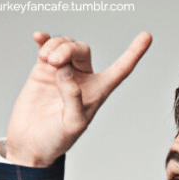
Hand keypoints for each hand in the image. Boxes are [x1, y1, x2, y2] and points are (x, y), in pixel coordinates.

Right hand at [5, 31, 152, 166]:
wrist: (30, 143)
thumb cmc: (55, 140)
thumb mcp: (72, 125)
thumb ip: (73, 98)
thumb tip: (66, 71)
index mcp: (97, 93)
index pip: (120, 70)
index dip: (134, 53)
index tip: (147, 36)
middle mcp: (82, 80)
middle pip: (82, 49)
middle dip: (68, 49)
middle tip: (54, 62)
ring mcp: (62, 72)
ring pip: (65, 44)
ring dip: (55, 45)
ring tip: (45, 60)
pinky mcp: (43, 70)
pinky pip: (47, 45)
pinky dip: (44, 39)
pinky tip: (38, 37)